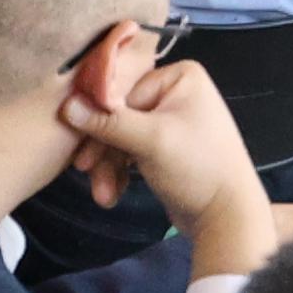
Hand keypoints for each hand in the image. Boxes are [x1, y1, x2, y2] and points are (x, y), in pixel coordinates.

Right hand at [55, 30, 277, 274]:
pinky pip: (132, 152)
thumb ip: (108, 122)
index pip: (124, 90)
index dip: (101, 119)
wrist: (226, 216)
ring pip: (123, 137)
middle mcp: (176, 92)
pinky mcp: (165, 148)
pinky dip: (120, 172)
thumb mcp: (150, 141)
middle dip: (104, 149)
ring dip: (109, 166)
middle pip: (121, 115)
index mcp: (180, 77)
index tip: (81, 147)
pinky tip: (112, 193)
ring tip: (103, 194)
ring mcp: (171, 120)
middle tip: (84, 171)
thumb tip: (66, 105)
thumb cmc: (196, 167)